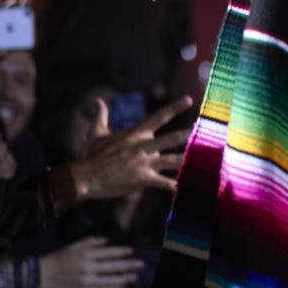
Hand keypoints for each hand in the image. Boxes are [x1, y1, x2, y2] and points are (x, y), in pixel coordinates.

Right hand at [35, 236, 142, 287]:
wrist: (41, 274)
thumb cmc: (57, 257)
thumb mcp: (72, 245)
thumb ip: (89, 242)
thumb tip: (106, 241)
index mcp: (85, 254)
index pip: (108, 253)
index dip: (121, 252)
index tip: (131, 251)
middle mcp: (87, 267)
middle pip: (111, 266)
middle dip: (128, 265)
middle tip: (141, 264)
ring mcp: (84, 280)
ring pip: (108, 280)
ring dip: (123, 278)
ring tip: (134, 277)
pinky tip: (119, 287)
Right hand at [64, 96, 193, 201]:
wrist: (83, 177)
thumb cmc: (89, 155)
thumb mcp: (96, 132)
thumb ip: (101, 115)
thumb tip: (99, 101)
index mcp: (133, 134)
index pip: (158, 117)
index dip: (174, 108)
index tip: (188, 100)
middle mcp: (141, 147)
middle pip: (169, 138)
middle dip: (187, 135)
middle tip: (203, 130)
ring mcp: (143, 163)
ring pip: (171, 160)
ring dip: (186, 159)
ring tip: (203, 158)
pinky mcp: (142, 179)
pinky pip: (163, 183)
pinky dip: (174, 186)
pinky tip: (186, 187)